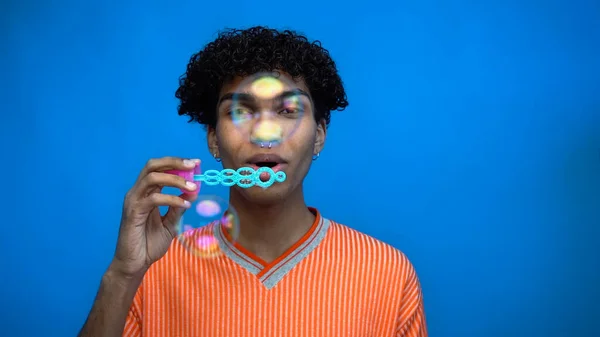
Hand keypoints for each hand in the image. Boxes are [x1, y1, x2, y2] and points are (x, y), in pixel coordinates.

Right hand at [111, 157, 198, 277]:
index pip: (159, 169)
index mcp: (146, 192)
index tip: (195, 163)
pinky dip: (171, 199)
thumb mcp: (170, 224)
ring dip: (175, 179)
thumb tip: (193, 192)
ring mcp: (133, 201)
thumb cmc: (149, 244)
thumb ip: (179, 208)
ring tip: (192, 187)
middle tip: (192, 165)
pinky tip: (184, 205)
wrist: (135, 264)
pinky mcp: (132, 213)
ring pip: (152, 178)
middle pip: (153, 166)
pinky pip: (153, 199)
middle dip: (174, 162)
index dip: (176, 163)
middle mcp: (137, 192)